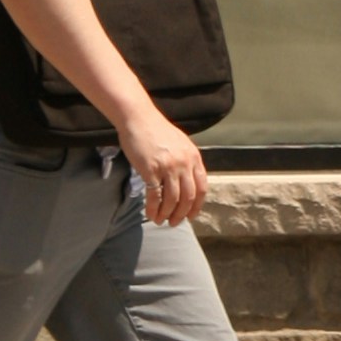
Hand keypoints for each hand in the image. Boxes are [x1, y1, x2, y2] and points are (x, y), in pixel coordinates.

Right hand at [123, 110, 208, 227]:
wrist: (138, 118)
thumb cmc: (156, 130)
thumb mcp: (180, 143)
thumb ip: (186, 161)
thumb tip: (188, 182)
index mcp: (193, 157)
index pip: (202, 188)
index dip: (197, 206)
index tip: (191, 216)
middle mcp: (184, 163)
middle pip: (188, 197)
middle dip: (182, 214)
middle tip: (174, 222)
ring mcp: (168, 166)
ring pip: (173, 200)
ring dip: (167, 214)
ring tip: (161, 220)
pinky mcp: (151, 169)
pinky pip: (155, 196)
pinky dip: (154, 209)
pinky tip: (150, 214)